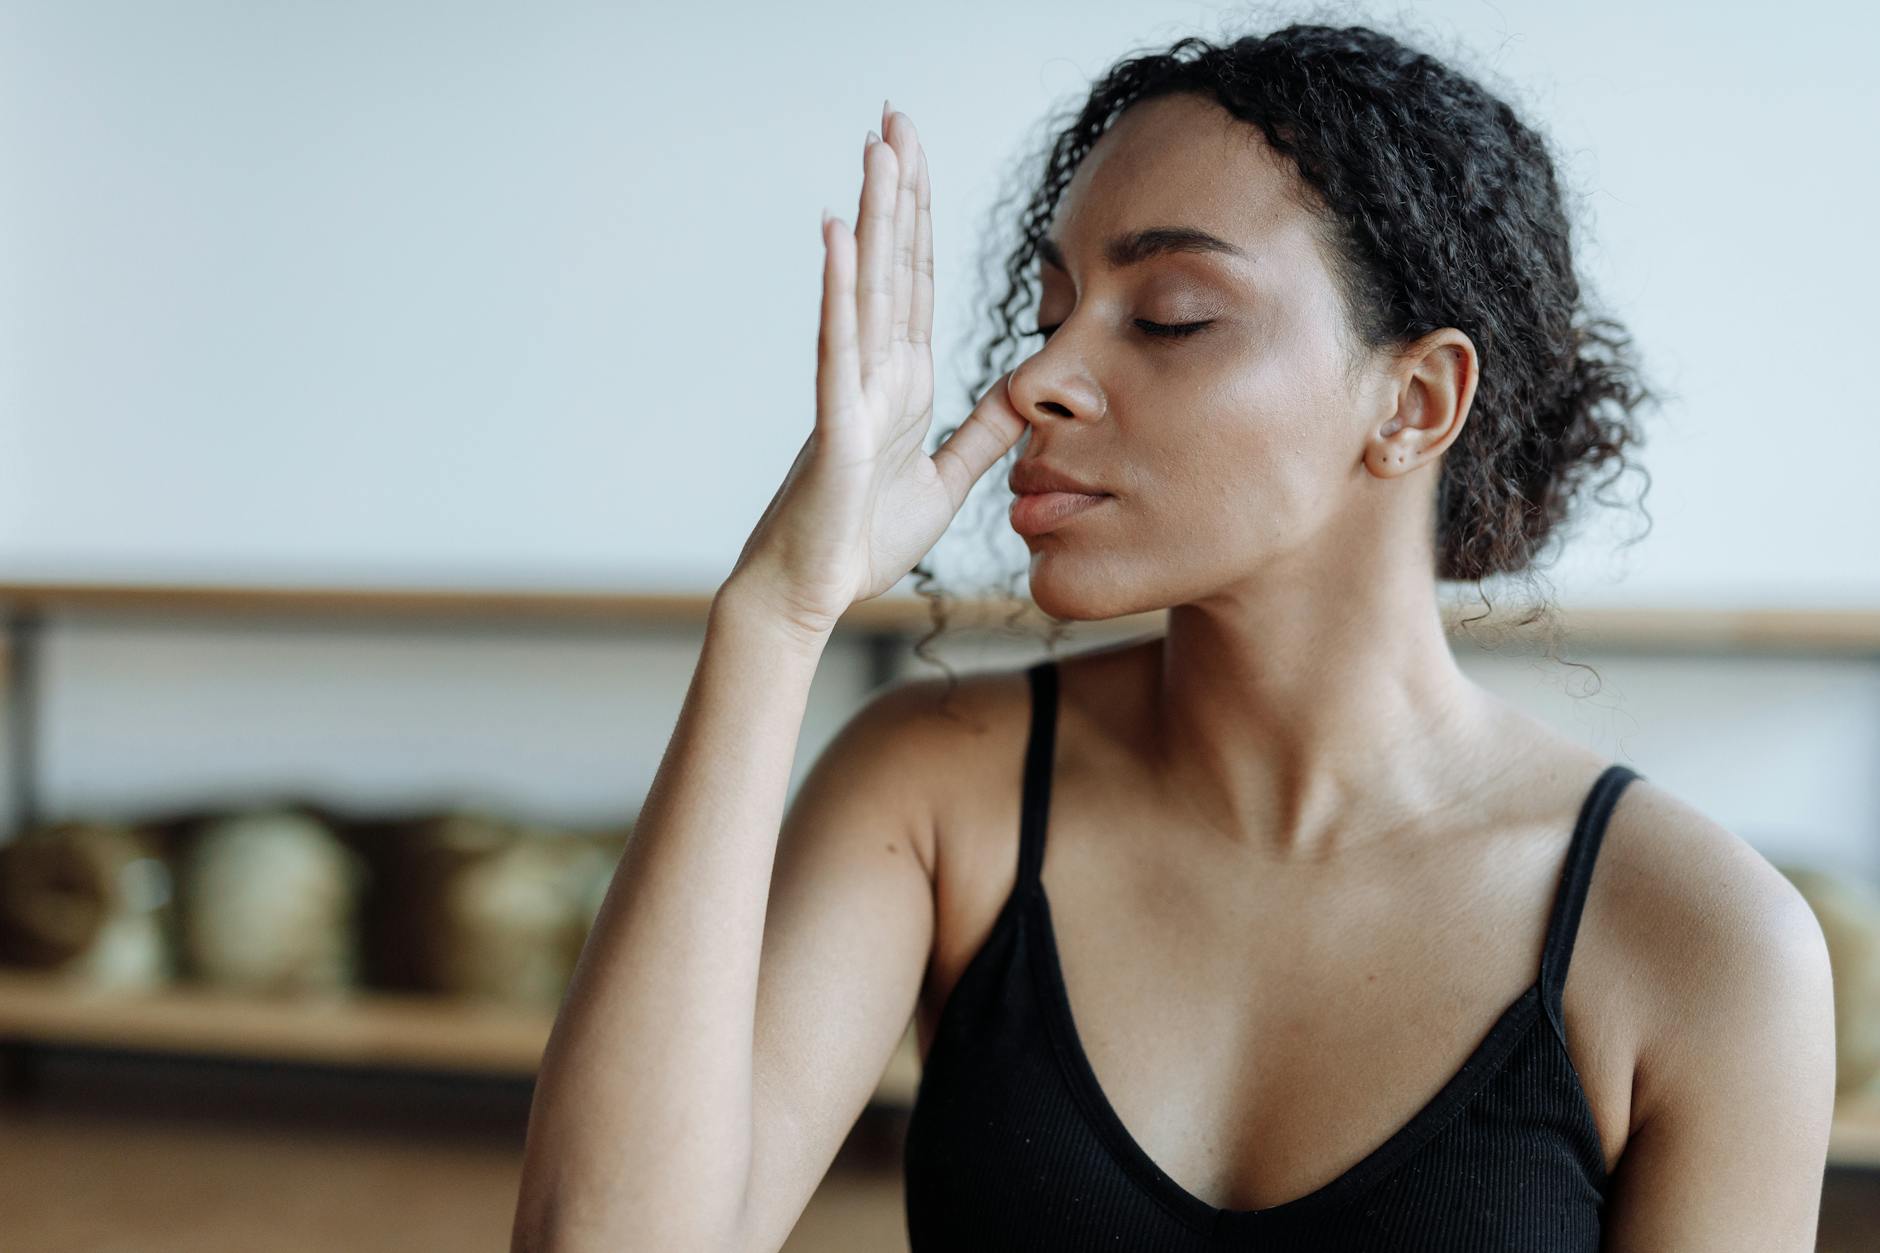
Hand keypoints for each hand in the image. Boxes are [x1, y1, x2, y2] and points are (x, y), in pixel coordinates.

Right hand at [726, 101, 1027, 638]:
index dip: (922, 219)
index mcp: (903, 383)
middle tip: (894, 117)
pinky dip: (839, 288)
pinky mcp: (835, 423)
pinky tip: (841, 232)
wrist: (809, 594)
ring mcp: (852, 391)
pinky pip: (838, 345)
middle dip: (898, 191)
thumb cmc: (861, 540)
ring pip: (868, 288)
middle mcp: (876, 373)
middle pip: (893, 266)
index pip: (918, 284)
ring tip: (876, 147)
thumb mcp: (946, 480)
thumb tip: (1023, 389)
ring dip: (874, 217)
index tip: (916, 156)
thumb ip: (982, 434)